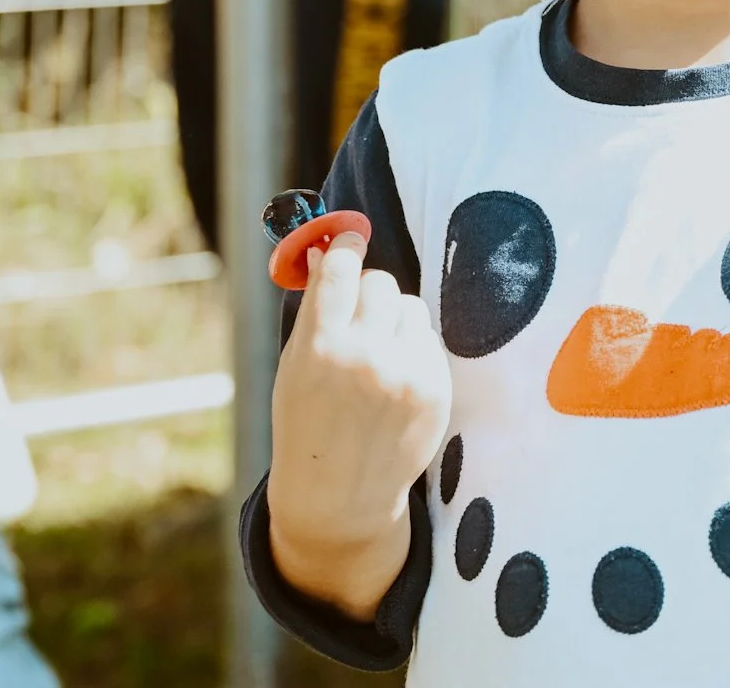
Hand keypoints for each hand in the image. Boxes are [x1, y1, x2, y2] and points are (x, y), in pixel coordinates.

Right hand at [267, 233, 449, 618]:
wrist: (339, 494)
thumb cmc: (308, 422)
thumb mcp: (294, 367)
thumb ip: (315, 311)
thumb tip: (327, 251)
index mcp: (319, 348)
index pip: (339, 271)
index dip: (345, 246)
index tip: (350, 234)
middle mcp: (364, 357)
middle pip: (381, 282)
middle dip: (369, 291)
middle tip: (359, 314)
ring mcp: (404, 374)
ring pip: (410, 306)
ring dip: (395, 320)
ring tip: (376, 357)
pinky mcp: (435, 388)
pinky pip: (429, 339)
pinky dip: (414, 349)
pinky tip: (395, 381)